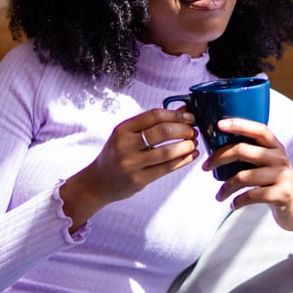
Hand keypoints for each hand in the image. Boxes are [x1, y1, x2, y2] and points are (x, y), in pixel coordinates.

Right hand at [61, 108, 197, 230]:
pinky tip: (190, 156)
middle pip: (162, 132)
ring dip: (186, 146)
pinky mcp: (138, 180)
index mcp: (122, 129)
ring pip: (167, 152)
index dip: (176, 114)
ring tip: (193, 144)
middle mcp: (125, 145)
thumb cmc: (117, 154)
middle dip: (183, 130)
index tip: (189, 117)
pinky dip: (182, 161)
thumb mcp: (128, 135)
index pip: (154, 115)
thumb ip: (153, 123)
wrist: (98, 182)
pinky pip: (166, 168)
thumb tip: (183, 110)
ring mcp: (131, 164)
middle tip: (193, 131)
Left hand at [204, 118, 292, 247]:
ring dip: (226, 187)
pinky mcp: (283, 194)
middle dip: (219, 157)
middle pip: (243, 150)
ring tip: (219, 195)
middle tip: (205, 167)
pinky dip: (238, 201)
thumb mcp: (267, 164)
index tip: (219, 124)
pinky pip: (252, 195)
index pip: (258, 129)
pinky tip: (232, 204)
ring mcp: (283, 175)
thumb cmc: (273, 183)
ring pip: (243, 176)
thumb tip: (216, 147)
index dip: (239, 124)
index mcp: (275, 146)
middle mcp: (280, 157)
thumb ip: (251, 153)